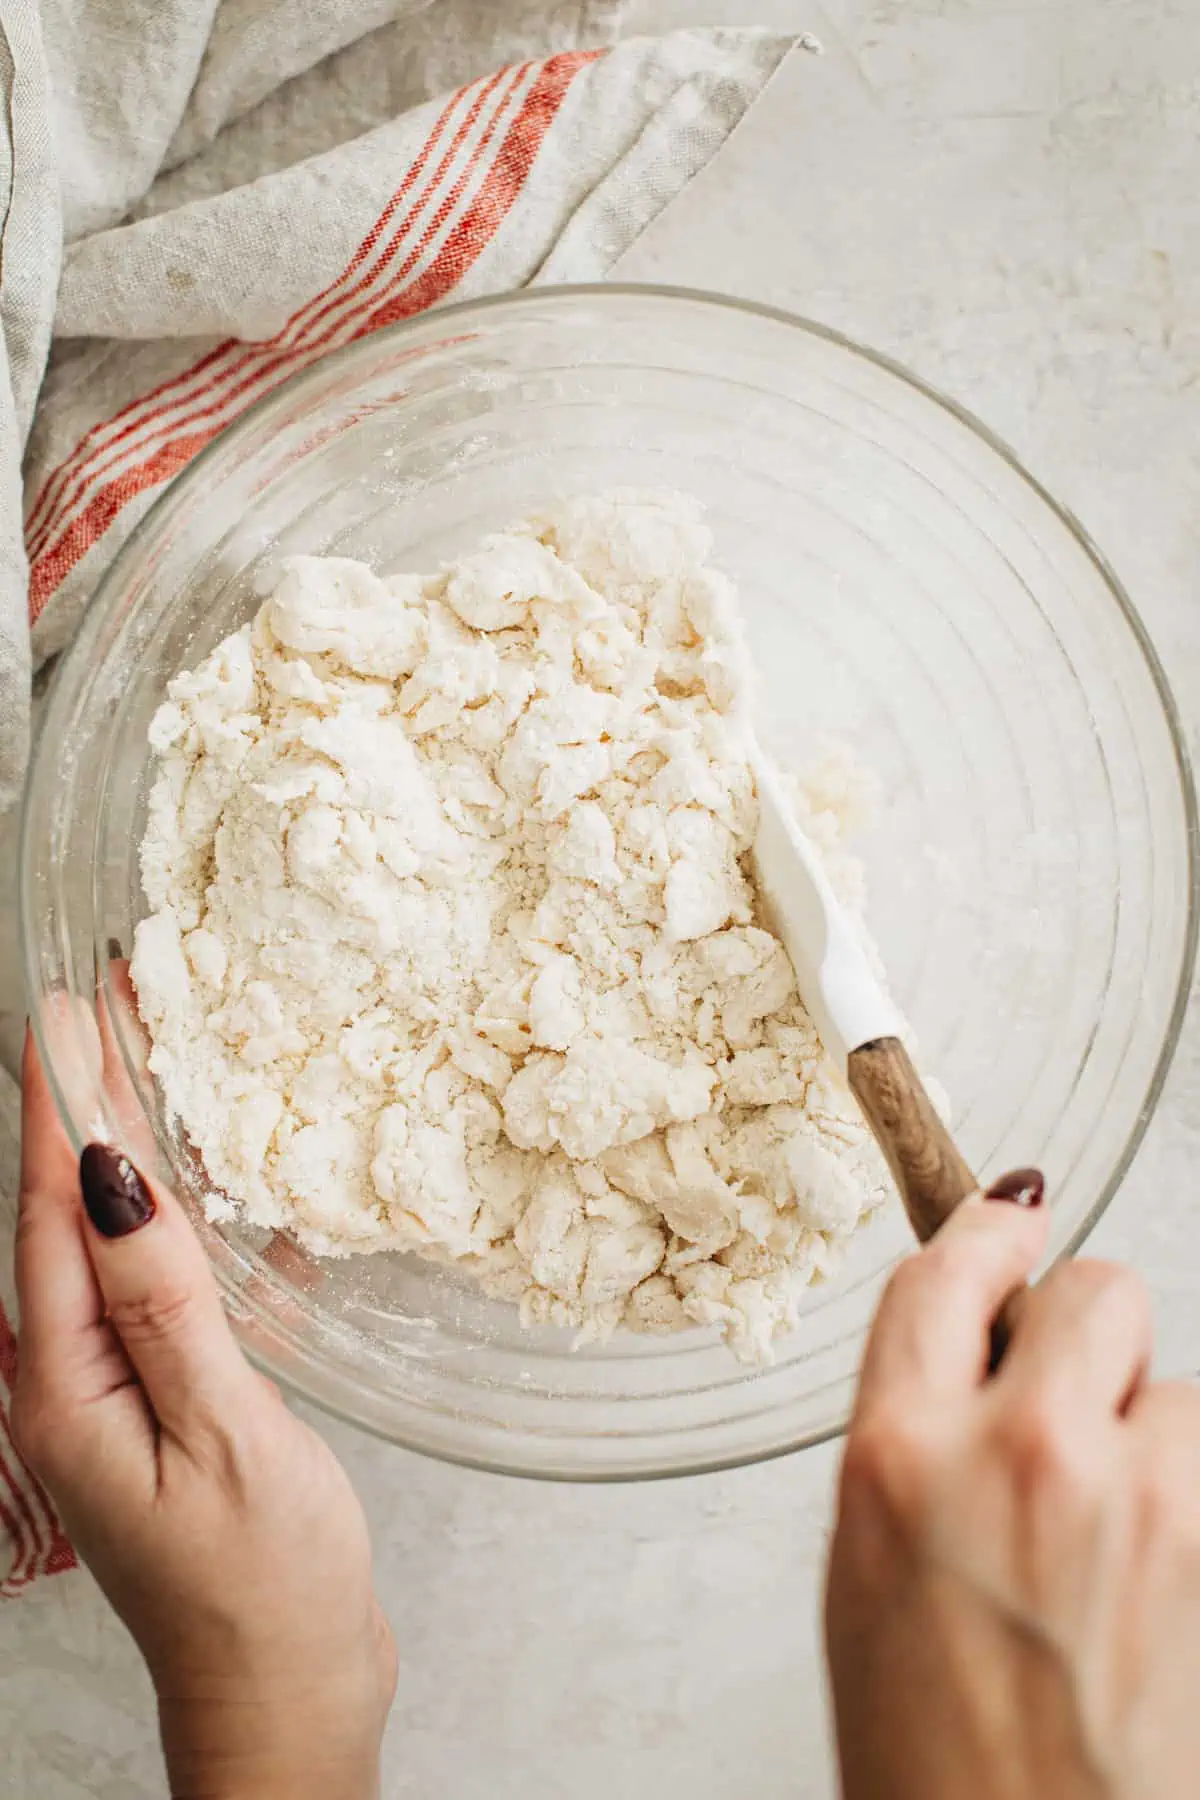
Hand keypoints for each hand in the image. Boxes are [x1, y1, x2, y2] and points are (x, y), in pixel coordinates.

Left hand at [12, 1012, 396, 1799]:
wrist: (289, 1700)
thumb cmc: (263, 1586)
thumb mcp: (223, 1433)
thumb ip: (167, 1301)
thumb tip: (114, 1180)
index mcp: (67, 1386)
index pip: (51, 1214)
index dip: (60, 1105)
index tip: (66, 1010)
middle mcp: (74, 1382)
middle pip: (69, 1217)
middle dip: (86, 1106)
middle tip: (107, 1003)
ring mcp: (118, 1394)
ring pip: (118, 1246)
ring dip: (135, 1154)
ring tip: (156, 1064)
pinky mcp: (166, 1406)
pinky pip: (166, 1292)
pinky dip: (190, 1229)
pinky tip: (225, 1189)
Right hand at [825, 1188, 1199, 1799]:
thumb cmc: (938, 1760)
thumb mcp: (872, 1575)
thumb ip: (916, 1438)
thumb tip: (981, 1344)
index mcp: (898, 1463)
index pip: (947, 1276)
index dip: (987, 1233)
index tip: (1011, 1214)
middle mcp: (1019, 1460)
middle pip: (1094, 1291)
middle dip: (1092, 1335)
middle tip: (1080, 1410)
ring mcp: (1140, 1503)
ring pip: (1181, 1389)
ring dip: (1161, 1442)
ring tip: (1128, 1551)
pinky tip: (1171, 1582)